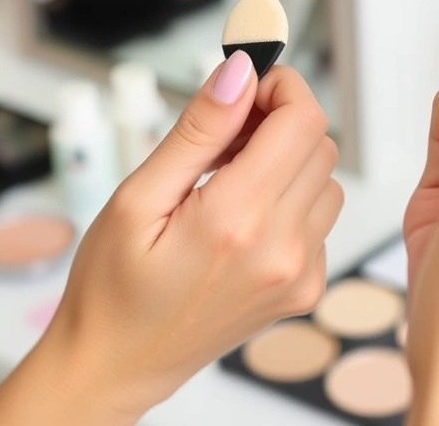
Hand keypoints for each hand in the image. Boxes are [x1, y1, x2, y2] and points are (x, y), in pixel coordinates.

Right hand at [0, 51, 342, 425]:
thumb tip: (239, 75)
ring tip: (227, 183)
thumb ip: (199, 131)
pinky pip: (318, 220)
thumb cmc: (113, 288)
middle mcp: (282, 249)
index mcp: (237, 221)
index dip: (281, 89)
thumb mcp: (136, 197)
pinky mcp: (306, 288)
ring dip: (286, 165)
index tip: (247, 88)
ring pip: (325, 181)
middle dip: (277, 124)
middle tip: (223, 140)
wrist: (118, 363)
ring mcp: (301, 274)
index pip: (303, 122)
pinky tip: (241, 220)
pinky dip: (289, 204)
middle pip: (319, 145)